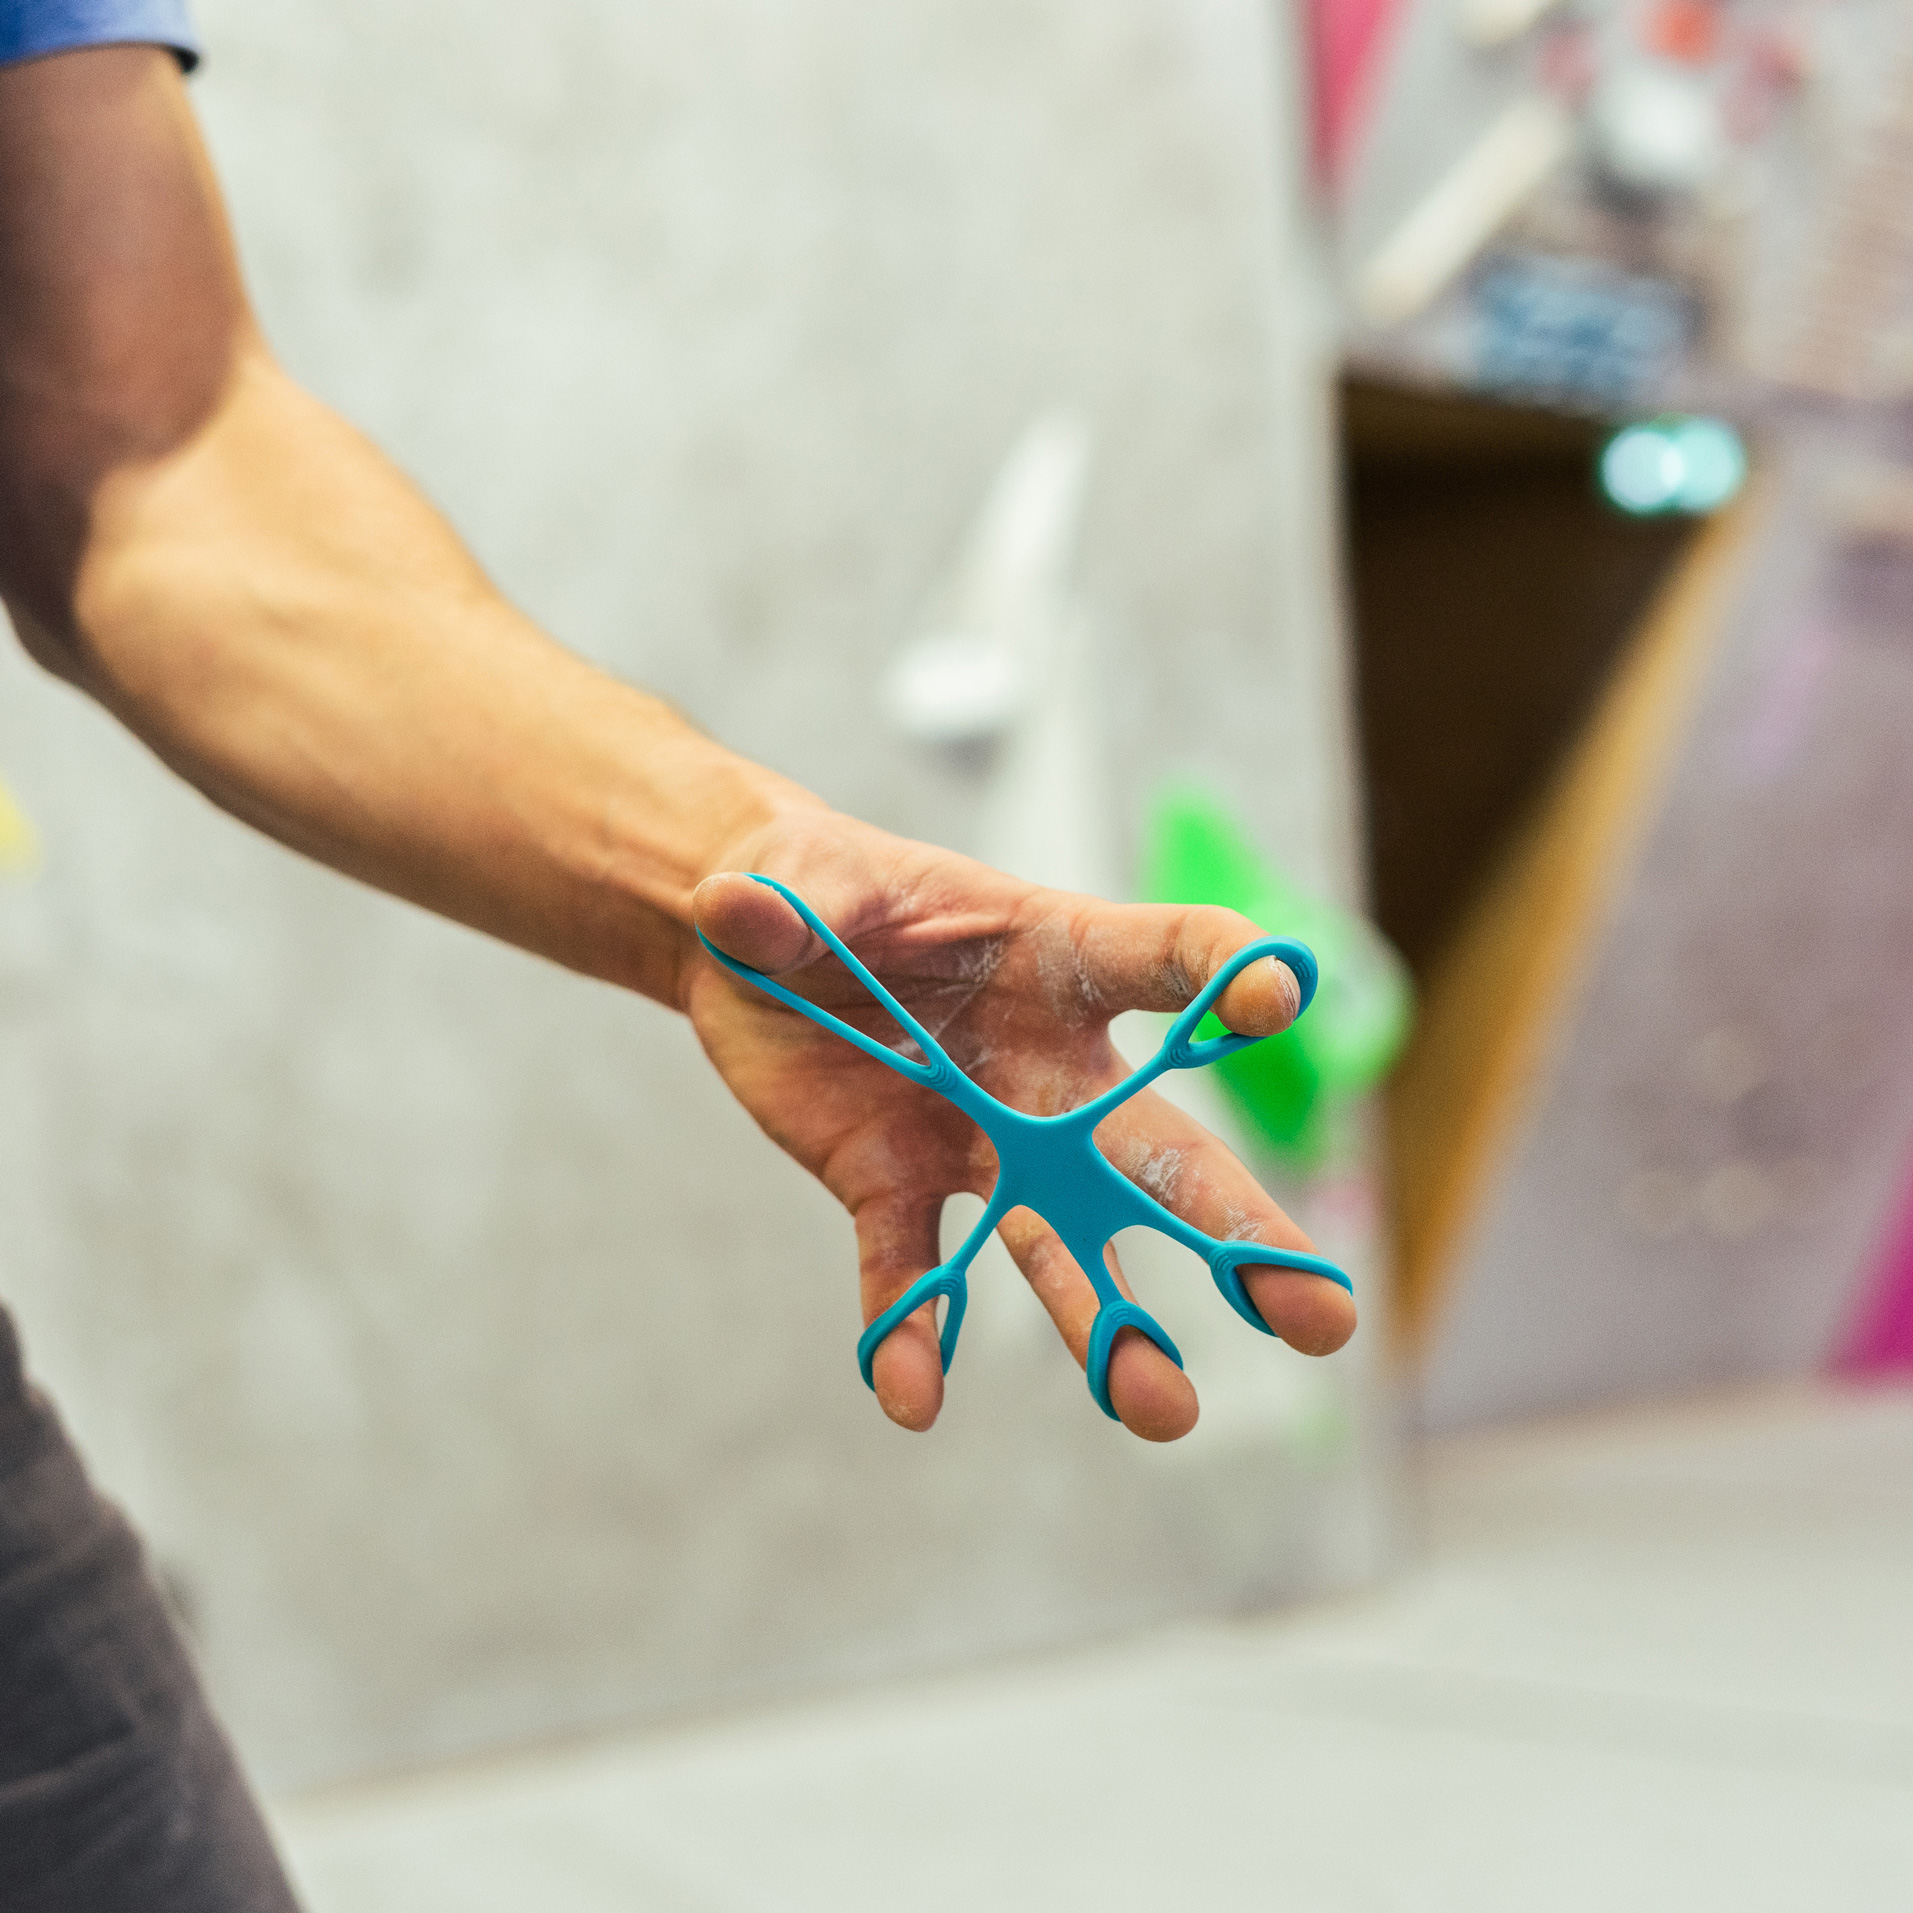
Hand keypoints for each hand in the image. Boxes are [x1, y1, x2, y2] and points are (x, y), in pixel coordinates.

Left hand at [681, 809, 1355, 1440]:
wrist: (754, 949)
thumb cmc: (814, 882)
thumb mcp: (799, 872)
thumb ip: (789, 899)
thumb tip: (729, 909)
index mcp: (1052, 955)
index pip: (1166, 959)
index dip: (1226, 976)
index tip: (1279, 1000)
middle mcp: (1043, 1066)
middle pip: (1154, 1150)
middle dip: (1233, 1231)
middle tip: (1320, 1318)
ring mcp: (976, 1137)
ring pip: (1058, 1240)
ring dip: (1105, 1322)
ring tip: (1161, 1411)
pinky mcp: (894, 1186)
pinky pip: (912, 1269)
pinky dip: (911, 1330)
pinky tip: (912, 1398)